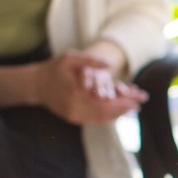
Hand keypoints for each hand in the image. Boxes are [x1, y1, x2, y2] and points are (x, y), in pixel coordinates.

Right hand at [31, 50, 146, 124]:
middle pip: (106, 111)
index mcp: (75, 92)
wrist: (37, 84)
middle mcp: (75, 107)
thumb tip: (109, 64)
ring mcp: (73, 115)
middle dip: (125, 107)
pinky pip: (94, 119)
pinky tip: (119, 111)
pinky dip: (108, 116)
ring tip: (133, 106)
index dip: (123, 100)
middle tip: (141, 102)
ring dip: (119, 113)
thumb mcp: (70, 57)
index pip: (106, 100)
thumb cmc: (55, 68)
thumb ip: (89, 60)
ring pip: (101, 118)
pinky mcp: (73, 119)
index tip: (138, 97)